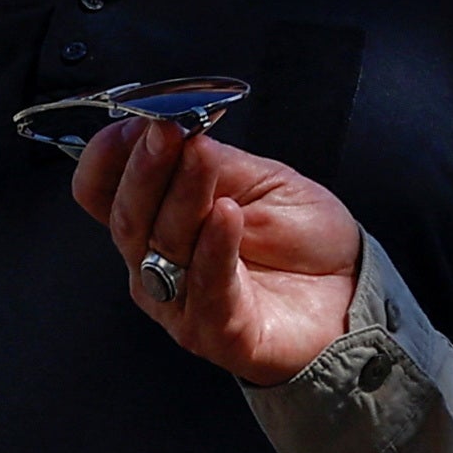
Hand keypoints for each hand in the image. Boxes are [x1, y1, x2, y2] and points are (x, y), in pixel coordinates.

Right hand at [70, 115, 365, 384]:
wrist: (349, 290)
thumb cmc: (300, 237)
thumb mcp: (258, 180)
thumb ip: (213, 161)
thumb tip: (173, 121)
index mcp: (155, 220)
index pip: (103, 191)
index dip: (109, 157)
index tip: (138, 120)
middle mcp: (155, 263)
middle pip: (128, 217)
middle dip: (144, 168)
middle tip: (165, 130)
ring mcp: (181, 302)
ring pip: (164, 247)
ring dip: (182, 195)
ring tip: (200, 155)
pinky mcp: (217, 331)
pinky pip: (208, 288)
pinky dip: (214, 248)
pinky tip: (226, 214)